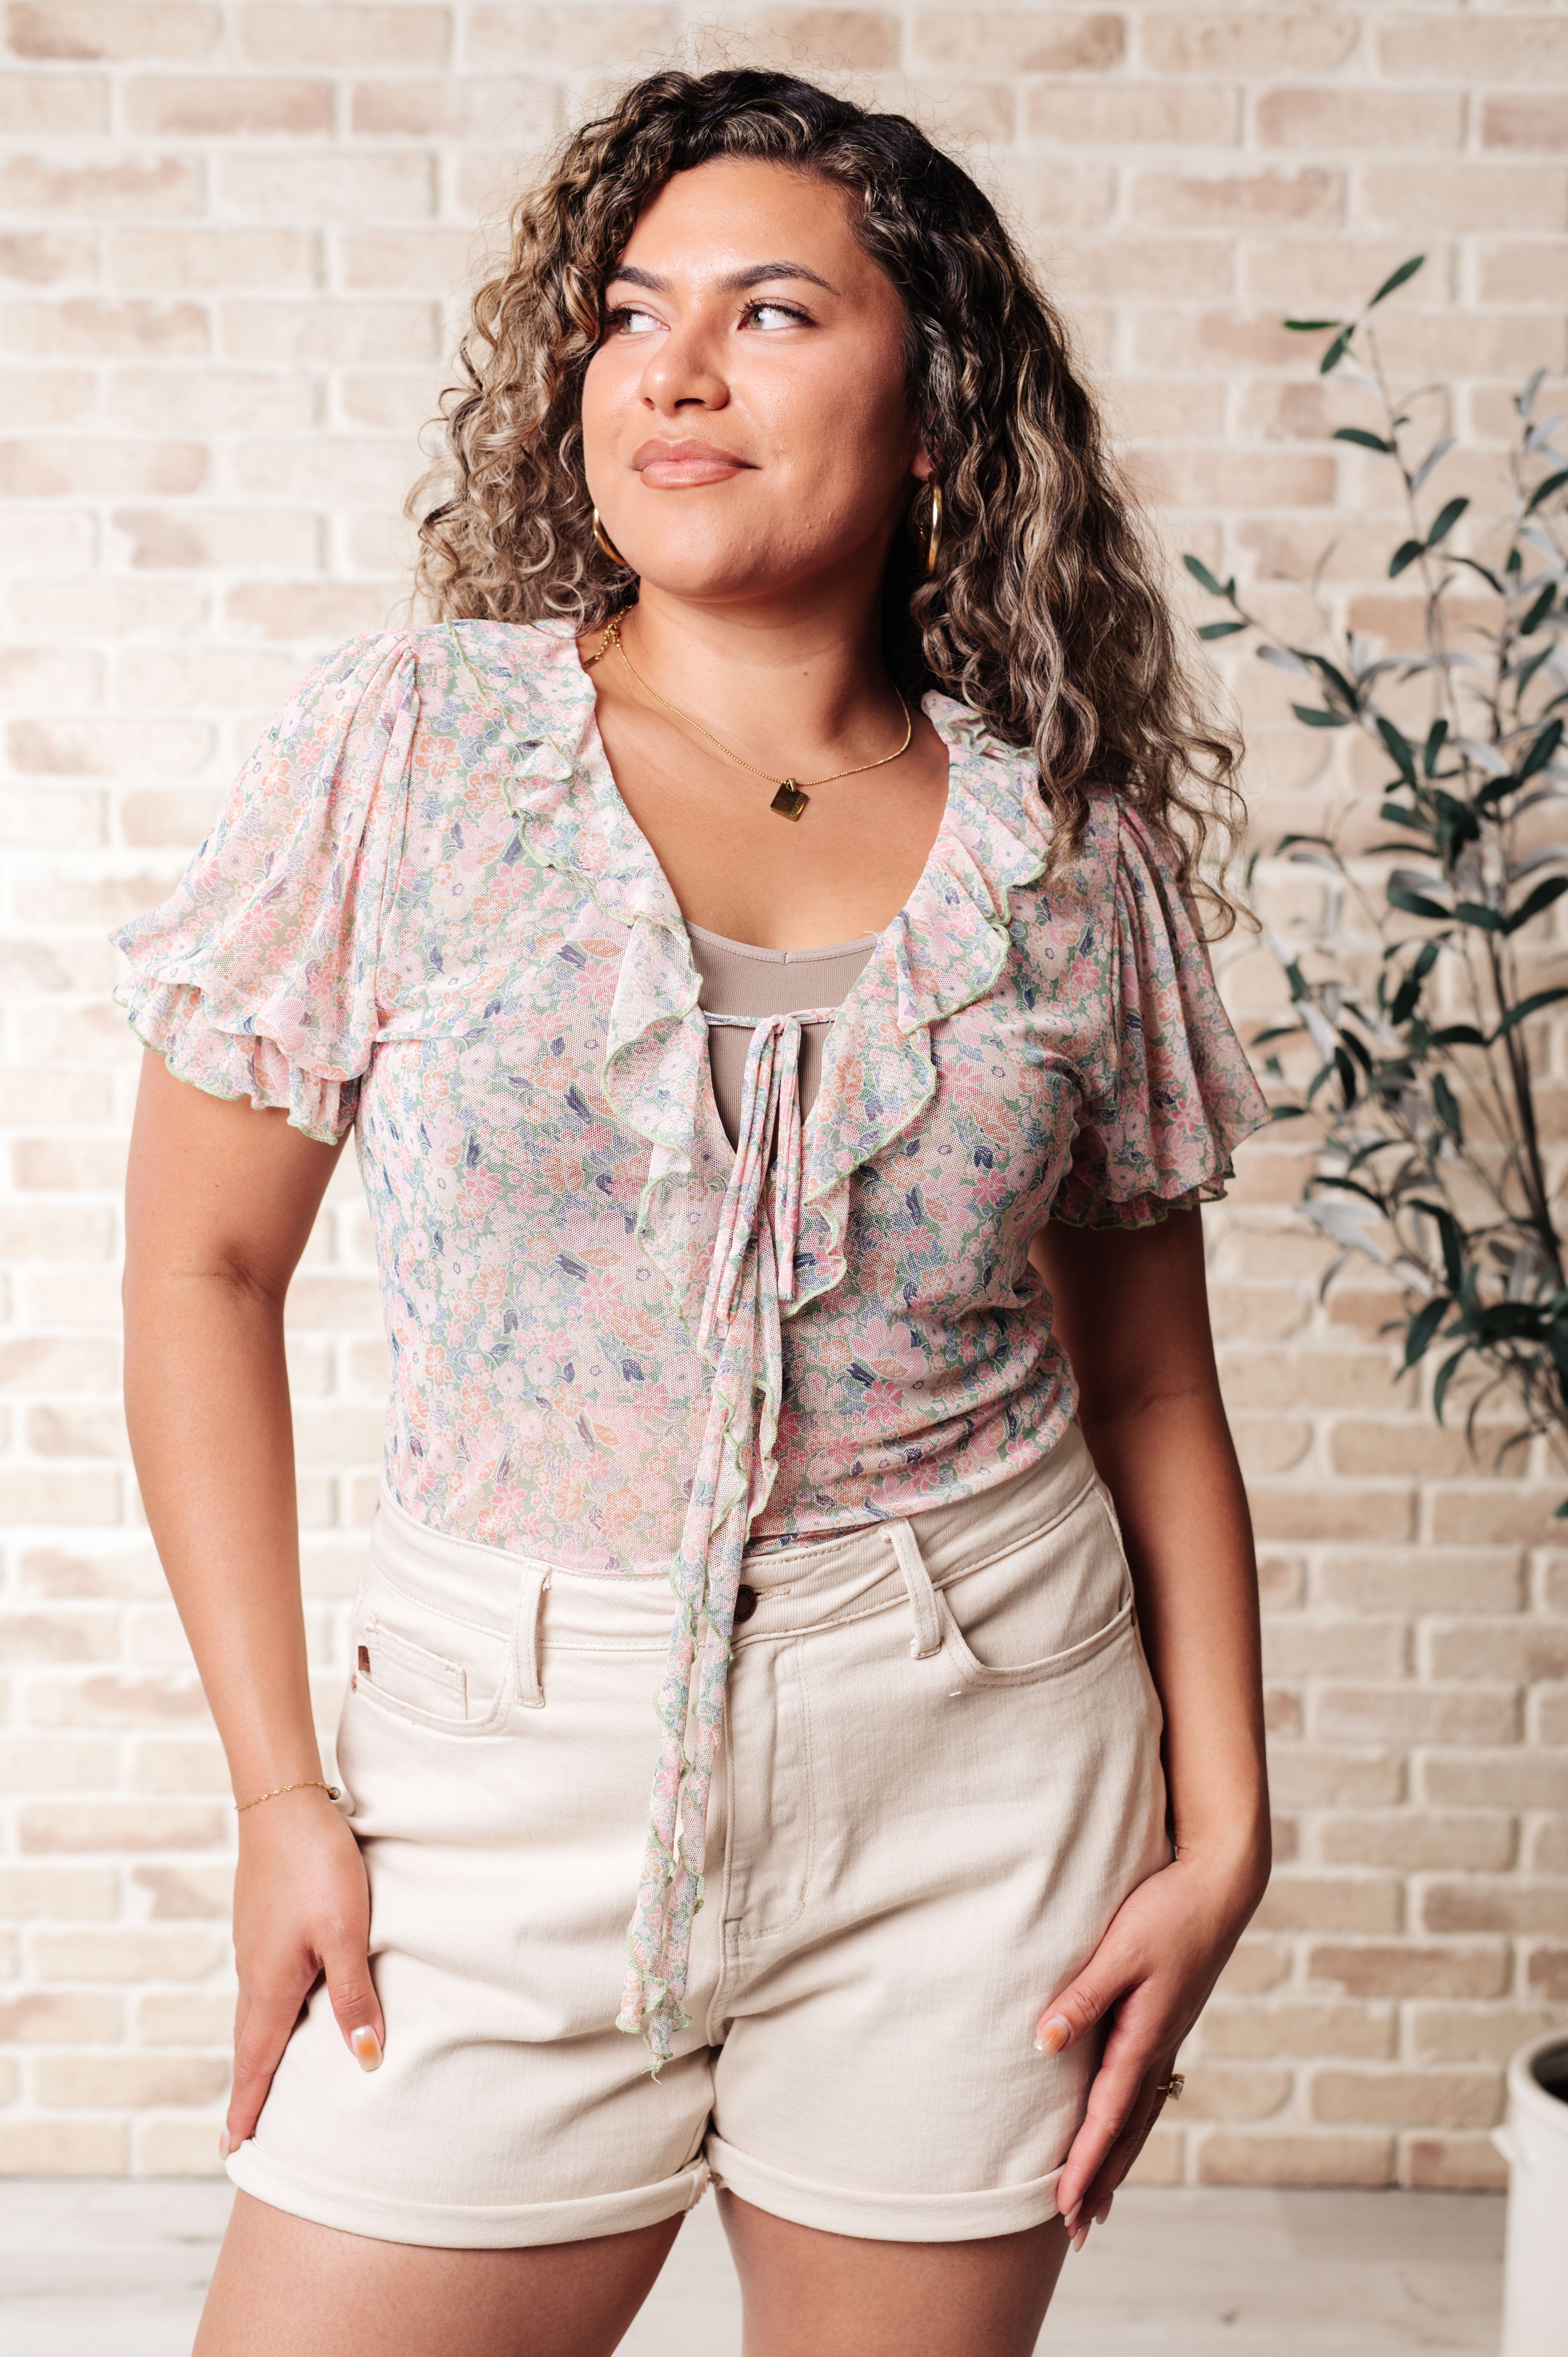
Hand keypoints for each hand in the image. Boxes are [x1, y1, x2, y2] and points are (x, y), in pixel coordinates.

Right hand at [221, 1788, 382, 2156]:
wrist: (282, 1803)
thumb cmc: (317, 1866)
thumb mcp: (347, 1934)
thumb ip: (354, 1997)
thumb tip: (367, 2061)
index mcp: (271, 1984)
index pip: (255, 2062)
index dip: (248, 2109)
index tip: (234, 2153)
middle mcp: (254, 1971)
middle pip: (248, 2043)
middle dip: (247, 2088)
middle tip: (240, 2133)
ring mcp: (254, 1945)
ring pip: (253, 2011)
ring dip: (254, 2050)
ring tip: (259, 2079)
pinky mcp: (261, 1921)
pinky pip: (260, 1983)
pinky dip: (263, 2012)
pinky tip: (277, 2006)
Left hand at [1035, 1843, 1267, 2247]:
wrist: (1221, 1885)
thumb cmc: (1168, 1911)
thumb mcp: (1120, 1951)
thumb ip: (1082, 1998)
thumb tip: (1043, 2044)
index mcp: (1145, 2036)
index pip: (1107, 2117)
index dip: (1084, 2166)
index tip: (1063, 2210)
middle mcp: (1160, 2046)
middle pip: (1126, 2131)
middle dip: (1101, 2181)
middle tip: (1077, 2231)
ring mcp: (1169, 2036)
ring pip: (1141, 2116)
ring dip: (1118, 2161)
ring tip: (1100, 2203)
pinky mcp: (1171, 2021)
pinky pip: (1150, 2090)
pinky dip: (1134, 2124)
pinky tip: (1126, 2131)